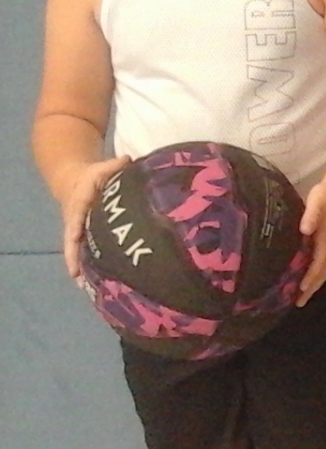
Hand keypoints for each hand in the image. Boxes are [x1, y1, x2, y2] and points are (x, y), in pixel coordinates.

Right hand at [59, 155, 129, 280]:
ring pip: (80, 252)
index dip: (75, 237)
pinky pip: (88, 252)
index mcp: (79, 206)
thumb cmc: (92, 176)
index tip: (75, 247)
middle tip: (81, 279)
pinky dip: (91, 267)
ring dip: (84, 268)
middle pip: (75, 244)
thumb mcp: (101, 168)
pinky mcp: (87, 236)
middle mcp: (77, 223)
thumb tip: (127, 160)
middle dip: (77, 260)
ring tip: (89, 288)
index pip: (75, 223)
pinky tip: (98, 283)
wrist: (76, 182)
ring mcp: (81, 231)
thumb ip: (114, 166)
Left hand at [296, 179, 325, 304]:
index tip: (301, 290)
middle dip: (312, 288)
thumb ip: (312, 215)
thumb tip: (305, 231)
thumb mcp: (317, 201)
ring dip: (313, 284)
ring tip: (300, 296)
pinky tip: (303, 275)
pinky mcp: (325, 242)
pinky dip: (313, 274)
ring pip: (322, 270)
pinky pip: (320, 263)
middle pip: (322, 272)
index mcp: (325, 240)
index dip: (310, 277)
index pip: (319, 264)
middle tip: (299, 303)